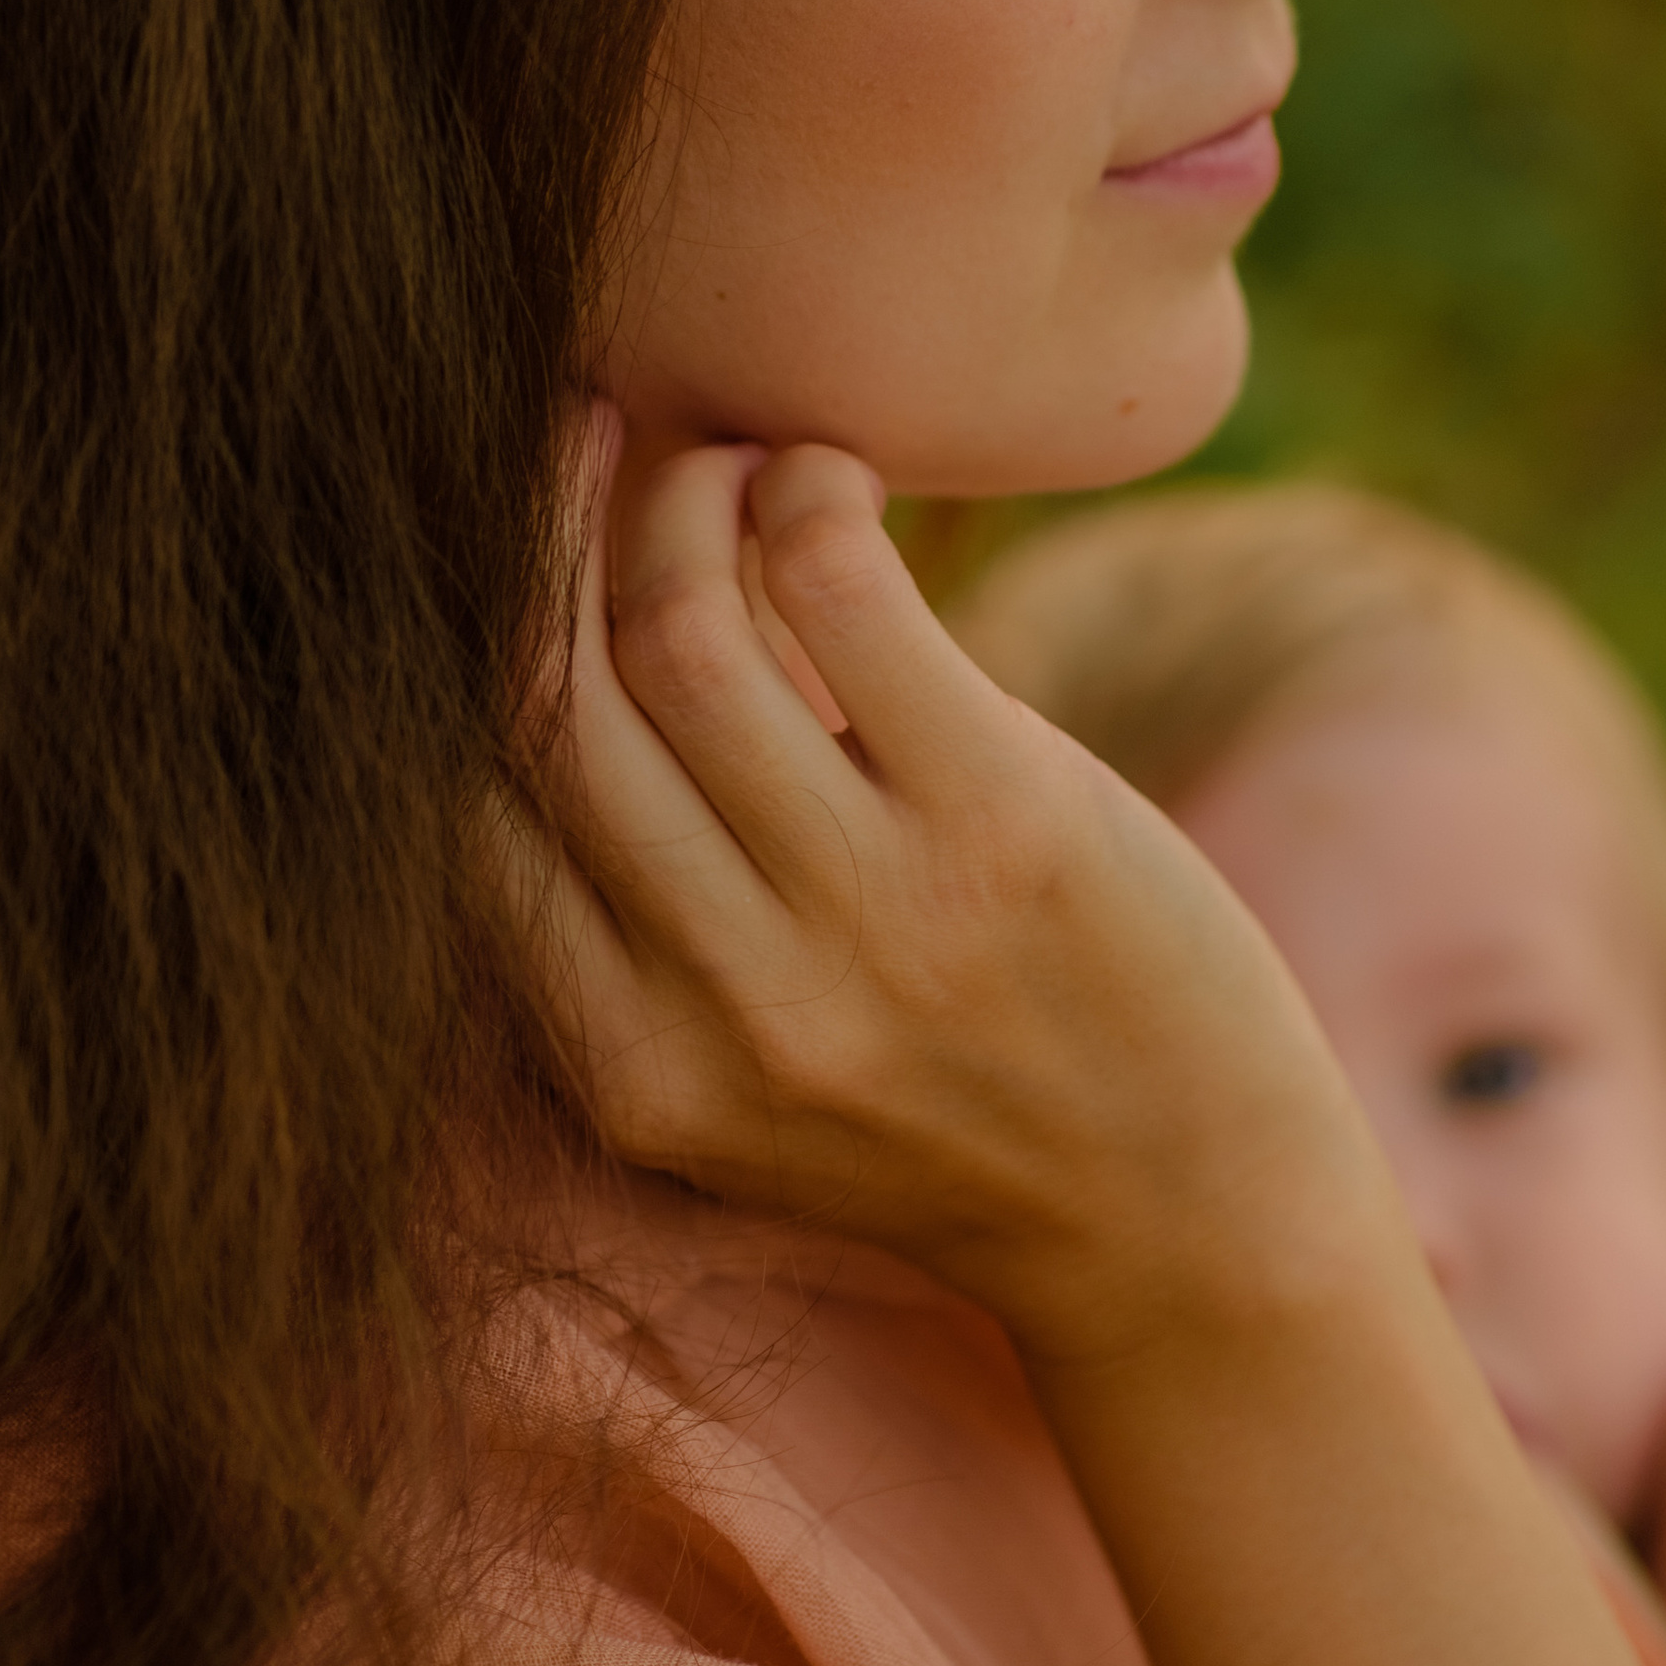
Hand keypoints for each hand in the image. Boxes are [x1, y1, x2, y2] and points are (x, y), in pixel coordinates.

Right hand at [501, 410, 1385, 1362]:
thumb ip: (648, 923)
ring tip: (725, 458)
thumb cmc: (969, 1116)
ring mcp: (867, 919)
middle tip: (585, 432)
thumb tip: (572, 647)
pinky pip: (841, 594)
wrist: (1197, 1233)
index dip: (468, 635)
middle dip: (547, 532)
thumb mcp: (754, 1077)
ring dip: (680, 499)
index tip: (496, 534)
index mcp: (632, 1072)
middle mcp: (726, 1005)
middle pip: (549, 704)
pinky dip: (805, 498)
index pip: (470, 810)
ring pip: (680, 636)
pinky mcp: (1005, 827)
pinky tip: (827, 479)